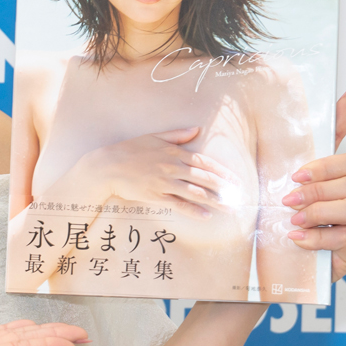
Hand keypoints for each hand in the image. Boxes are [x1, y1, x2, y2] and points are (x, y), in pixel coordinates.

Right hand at [81, 127, 236, 217]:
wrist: (107, 166)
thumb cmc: (128, 150)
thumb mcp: (153, 137)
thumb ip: (176, 135)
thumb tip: (196, 130)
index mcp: (173, 152)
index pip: (204, 162)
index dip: (222, 172)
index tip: (235, 180)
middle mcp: (172, 167)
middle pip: (204, 178)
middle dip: (224, 188)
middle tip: (238, 196)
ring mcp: (164, 182)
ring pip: (195, 192)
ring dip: (214, 201)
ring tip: (229, 208)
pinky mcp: (155, 196)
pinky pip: (178, 204)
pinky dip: (193, 210)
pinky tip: (205, 216)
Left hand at [282, 90, 345, 279]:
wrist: (279, 257)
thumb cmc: (291, 212)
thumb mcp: (298, 174)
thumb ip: (322, 139)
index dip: (328, 165)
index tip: (296, 174)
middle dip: (320, 190)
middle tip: (288, 199)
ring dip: (319, 213)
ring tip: (292, 219)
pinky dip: (318, 238)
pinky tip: (296, 238)